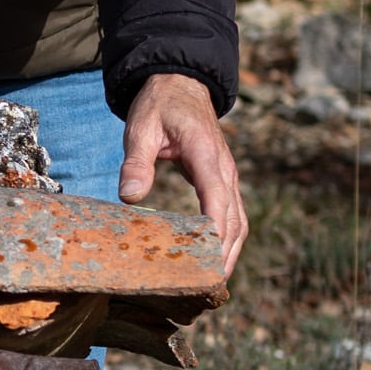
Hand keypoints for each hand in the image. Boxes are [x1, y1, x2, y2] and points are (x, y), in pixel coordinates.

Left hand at [121, 73, 246, 274]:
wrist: (180, 83)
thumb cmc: (159, 106)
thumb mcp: (141, 128)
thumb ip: (136, 162)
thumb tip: (131, 196)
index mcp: (205, 154)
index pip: (216, 198)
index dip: (215, 231)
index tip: (208, 261)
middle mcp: (224, 168)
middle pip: (234, 218)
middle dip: (225, 253)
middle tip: (209, 286)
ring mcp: (227, 175)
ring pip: (239, 220)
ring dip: (231, 251)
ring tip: (215, 282)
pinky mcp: (223, 180)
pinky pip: (233, 214)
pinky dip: (229, 239)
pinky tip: (216, 260)